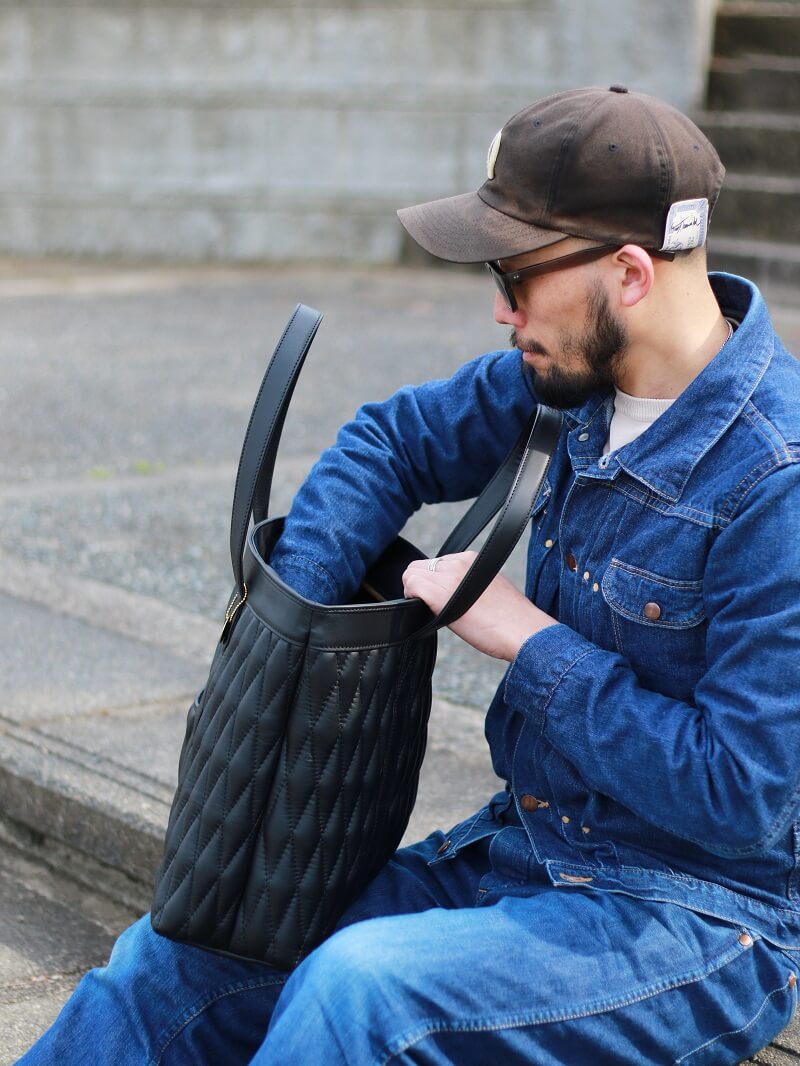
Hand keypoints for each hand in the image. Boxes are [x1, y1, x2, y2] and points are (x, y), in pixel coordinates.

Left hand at [402, 551, 557, 661]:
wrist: (524, 632)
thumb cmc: (512, 620)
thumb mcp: (489, 589)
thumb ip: (467, 584)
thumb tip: (449, 593)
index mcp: (471, 559)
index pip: (436, 563)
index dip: (433, 581)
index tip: (441, 597)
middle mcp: (459, 562)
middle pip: (420, 565)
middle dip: (421, 584)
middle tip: (431, 605)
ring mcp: (450, 576)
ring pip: (412, 573)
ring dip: (415, 591)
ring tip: (430, 609)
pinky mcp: (440, 594)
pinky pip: (411, 585)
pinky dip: (411, 597)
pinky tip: (422, 610)